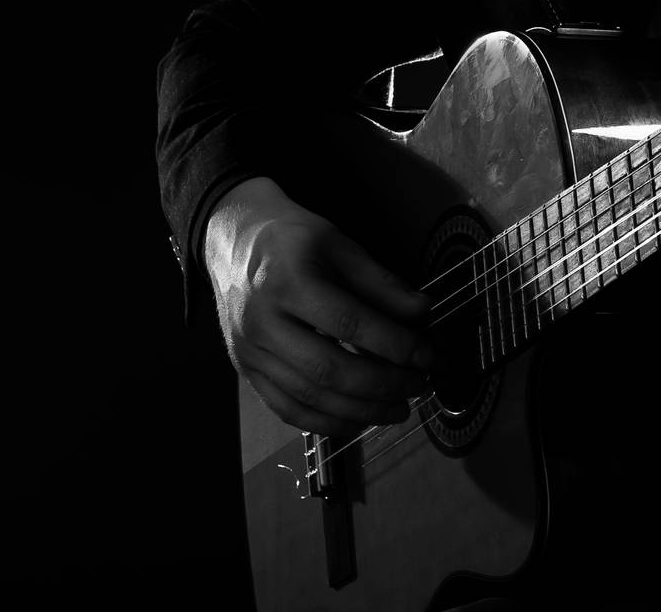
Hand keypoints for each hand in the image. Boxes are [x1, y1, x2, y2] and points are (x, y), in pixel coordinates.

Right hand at [203, 176, 432, 435]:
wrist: (234, 241)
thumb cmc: (293, 239)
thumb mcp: (340, 244)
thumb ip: (381, 282)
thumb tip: (423, 313)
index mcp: (288, 282)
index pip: (349, 323)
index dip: (393, 344)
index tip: (427, 356)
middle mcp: (263, 322)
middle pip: (328, 369)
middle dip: (382, 385)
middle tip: (419, 386)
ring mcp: (250, 352)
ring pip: (308, 398)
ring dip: (360, 411)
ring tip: (399, 408)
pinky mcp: (246, 371)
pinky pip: (287, 409)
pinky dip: (327, 421)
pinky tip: (359, 419)